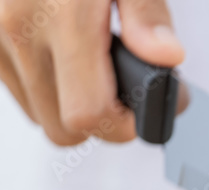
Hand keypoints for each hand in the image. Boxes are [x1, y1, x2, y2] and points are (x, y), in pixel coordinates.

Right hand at [0, 0, 183, 144]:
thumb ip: (148, 15)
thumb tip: (166, 57)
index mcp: (61, 17)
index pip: (89, 114)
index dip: (126, 125)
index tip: (149, 108)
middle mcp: (16, 30)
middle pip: (64, 127)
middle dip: (104, 121)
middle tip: (131, 91)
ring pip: (40, 113)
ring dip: (74, 105)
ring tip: (100, 67)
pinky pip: (19, 89)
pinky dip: (49, 86)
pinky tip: (69, 55)